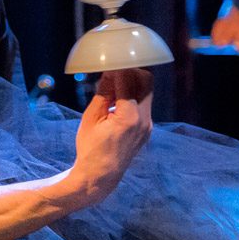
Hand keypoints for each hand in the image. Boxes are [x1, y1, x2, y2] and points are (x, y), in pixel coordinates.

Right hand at [71, 68, 153, 201]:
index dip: (117, 69)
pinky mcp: (147, 128)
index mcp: (129, 117)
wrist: (101, 175)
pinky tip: (118, 100)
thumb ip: (103, 93)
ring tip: (113, 87)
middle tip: (114, 70)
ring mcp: (148, 125)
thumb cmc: (90, 148)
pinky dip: (133, 96)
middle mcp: (144, 119)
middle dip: (131, 71)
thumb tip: (109, 73)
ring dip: (133, 83)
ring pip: (147, 91)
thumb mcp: (91, 118)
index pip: (127, 80)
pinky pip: (144, 104)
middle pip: (146, 81)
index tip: (108, 63)